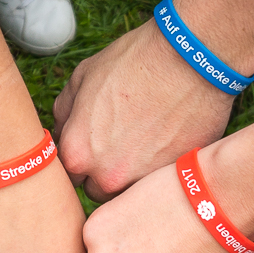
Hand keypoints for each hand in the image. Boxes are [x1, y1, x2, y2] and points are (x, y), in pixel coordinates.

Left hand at [53, 20, 233, 201]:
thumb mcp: (83, 77)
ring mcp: (143, 182)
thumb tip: (63, 130)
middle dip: (106, 172)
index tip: (95, 142)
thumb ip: (65, 112)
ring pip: (130, 192)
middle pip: (98, 190)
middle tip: (123, 142)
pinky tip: (168, 143)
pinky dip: (161, 169)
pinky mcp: (175, 179)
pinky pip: (161, 184)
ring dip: (134, 176)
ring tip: (147, 143)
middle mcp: (107, 177)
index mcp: (77, 154)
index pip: (69, 175)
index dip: (82, 158)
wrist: (189, 60)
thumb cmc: (133, 62)